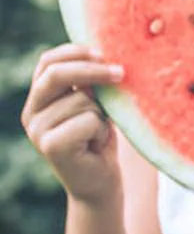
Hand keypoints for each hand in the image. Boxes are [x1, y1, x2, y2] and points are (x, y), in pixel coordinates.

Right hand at [21, 45, 125, 206]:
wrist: (100, 182)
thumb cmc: (100, 139)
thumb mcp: (94, 105)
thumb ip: (87, 84)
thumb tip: (101, 54)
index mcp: (39, 98)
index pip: (47, 61)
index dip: (75, 52)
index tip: (104, 53)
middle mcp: (31, 113)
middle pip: (57, 74)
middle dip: (93, 70)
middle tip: (121, 72)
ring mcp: (38, 130)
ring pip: (81, 100)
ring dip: (102, 113)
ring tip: (99, 132)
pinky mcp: (51, 146)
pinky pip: (88, 120)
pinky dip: (102, 129)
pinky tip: (97, 145)